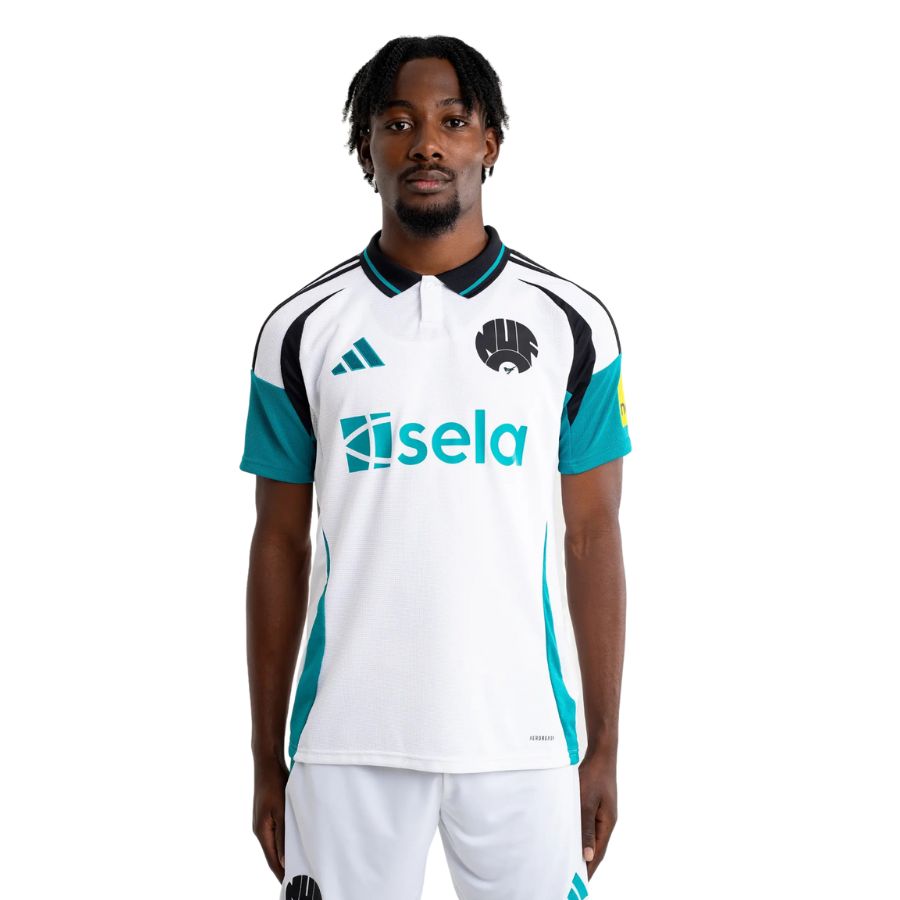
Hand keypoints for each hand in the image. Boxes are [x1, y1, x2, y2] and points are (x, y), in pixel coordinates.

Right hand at [252, 758, 289, 881]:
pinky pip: (276, 835)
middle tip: (301, 879)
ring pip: (275, 845)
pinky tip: (295, 844)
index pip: (272, 860)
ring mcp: (263, 823)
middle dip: (285, 868)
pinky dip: (285, 843)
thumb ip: (283, 834)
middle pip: (273, 855)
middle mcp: (260, 830)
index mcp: (261, 831)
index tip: (292, 887)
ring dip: (286, 856)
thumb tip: (286, 859)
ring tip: (301, 865)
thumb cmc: (274, 784)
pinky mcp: (268, 815)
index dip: (282, 874)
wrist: (267, 762)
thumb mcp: (281, 810)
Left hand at [578, 748, 617, 878]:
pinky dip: (582, 834)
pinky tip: (573, 837)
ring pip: (592, 836)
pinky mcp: (597, 806)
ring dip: (583, 849)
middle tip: (573, 876)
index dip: (590, 868)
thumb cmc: (594, 776)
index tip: (580, 882)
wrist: (601, 755)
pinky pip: (589, 825)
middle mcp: (607, 821)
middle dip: (586, 863)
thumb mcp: (586, 802)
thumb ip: (586, 828)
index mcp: (608, 823)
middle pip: (597, 847)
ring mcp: (603, 814)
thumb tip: (587, 854)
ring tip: (570, 862)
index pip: (598, 853)